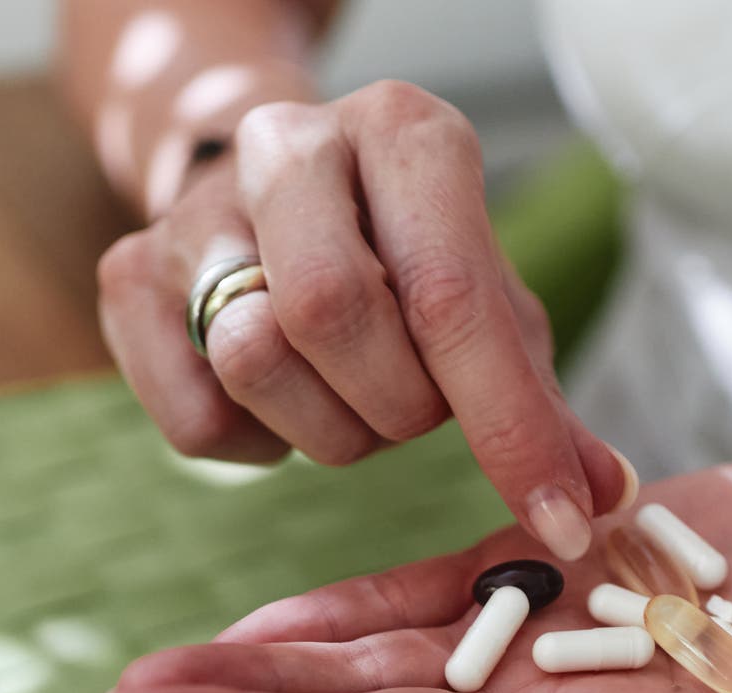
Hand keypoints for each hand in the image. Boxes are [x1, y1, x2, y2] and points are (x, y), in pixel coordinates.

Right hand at [94, 80, 632, 560]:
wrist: (271, 191)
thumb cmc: (401, 255)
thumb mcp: (488, 302)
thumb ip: (541, 401)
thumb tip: (604, 500)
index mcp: (402, 132)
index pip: (451, 294)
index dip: (508, 426)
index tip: (558, 520)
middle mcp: (289, 145)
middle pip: (331, 313)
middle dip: (394, 405)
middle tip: (413, 408)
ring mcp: (196, 211)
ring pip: (252, 359)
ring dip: (327, 428)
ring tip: (347, 396)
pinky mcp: (127, 276)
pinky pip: (194, 418)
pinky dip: (254, 445)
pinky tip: (279, 402)